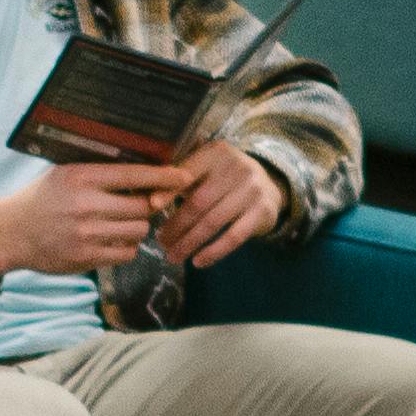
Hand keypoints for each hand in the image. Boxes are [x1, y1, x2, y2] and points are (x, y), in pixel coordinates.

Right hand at [0, 156, 178, 275]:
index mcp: (81, 177)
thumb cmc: (41, 198)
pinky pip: (126, 253)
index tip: (184, 177)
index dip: (164, 176)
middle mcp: (85, 205)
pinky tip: (112, 240)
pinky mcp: (86, 258)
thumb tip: (142, 170)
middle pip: (143, 206)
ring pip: (138, 231)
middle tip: (140, 204)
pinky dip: (126, 247)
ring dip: (137, 227)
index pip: (134, 175)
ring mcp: (86, 234)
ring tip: (122, 222)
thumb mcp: (64, 173)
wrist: (10, 233)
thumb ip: (98, 172)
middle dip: (147, 206)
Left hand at [152, 143, 286, 268]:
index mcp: (216, 153)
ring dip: (189, 242)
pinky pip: (234, 237)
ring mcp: (252, 190)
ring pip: (213, 222)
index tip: (151, 206)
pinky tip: (198, 262)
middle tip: (161, 242)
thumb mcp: (205, 170)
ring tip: (173, 256)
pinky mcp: (262, 211)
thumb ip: (180, 180)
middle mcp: (237, 168)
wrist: (269, 186)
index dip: (169, 190)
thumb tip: (147, 200)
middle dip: (176, 225)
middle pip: (198, 202)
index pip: (188, 172)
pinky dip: (214, 252)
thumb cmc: (224, 179)